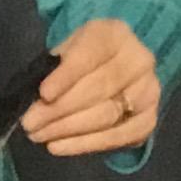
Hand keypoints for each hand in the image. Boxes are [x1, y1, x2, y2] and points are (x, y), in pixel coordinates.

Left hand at [21, 18, 161, 158]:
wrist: (113, 69)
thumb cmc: (81, 59)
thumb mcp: (66, 50)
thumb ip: (54, 69)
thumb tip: (38, 100)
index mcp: (115, 34)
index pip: (91, 54)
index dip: (67, 76)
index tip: (44, 94)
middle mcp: (140, 60)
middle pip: (100, 88)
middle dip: (60, 109)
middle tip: (30, 124)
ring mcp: (149, 91)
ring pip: (107, 115)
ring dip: (69, 129)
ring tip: (40, 136)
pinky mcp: (149, 119)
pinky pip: (118, 137)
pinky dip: (86, 144)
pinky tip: (59, 146)